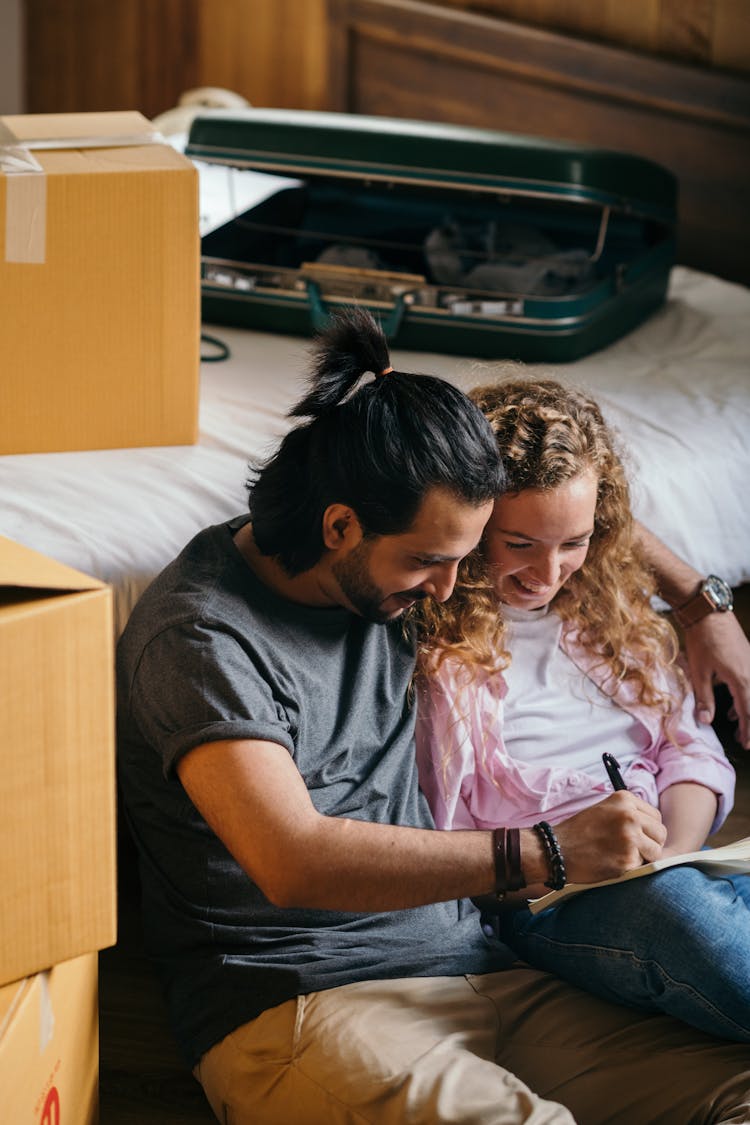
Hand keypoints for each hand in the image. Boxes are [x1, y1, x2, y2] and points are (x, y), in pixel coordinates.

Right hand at [553, 793, 665, 885]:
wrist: (556, 850)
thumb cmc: (578, 832)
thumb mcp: (604, 810)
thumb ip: (628, 813)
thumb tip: (653, 828)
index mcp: (624, 799)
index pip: (656, 816)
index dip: (649, 830)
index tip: (639, 837)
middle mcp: (629, 815)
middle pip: (660, 833)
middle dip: (651, 844)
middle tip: (634, 851)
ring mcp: (630, 838)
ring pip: (656, 852)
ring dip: (643, 858)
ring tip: (622, 856)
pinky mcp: (627, 860)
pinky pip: (642, 867)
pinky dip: (631, 869)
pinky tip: (613, 864)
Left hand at [683, 611, 749, 749]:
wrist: (709, 611)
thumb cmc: (702, 640)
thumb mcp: (699, 672)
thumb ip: (704, 699)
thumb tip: (706, 721)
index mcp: (741, 680)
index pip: (748, 712)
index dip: (749, 731)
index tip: (747, 745)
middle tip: (745, 741)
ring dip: (747, 710)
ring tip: (738, 726)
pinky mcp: (747, 657)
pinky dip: (745, 696)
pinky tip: (735, 704)